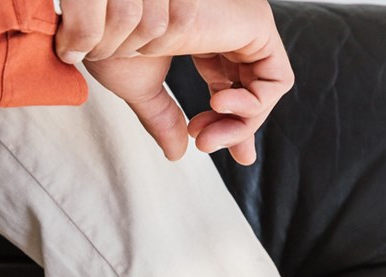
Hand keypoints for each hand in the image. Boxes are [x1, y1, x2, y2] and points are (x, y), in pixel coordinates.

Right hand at [55, 1, 293, 163]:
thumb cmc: (114, 34)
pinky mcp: (257, 23)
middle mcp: (230, 30)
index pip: (233, 87)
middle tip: (204, 144)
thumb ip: (163, 118)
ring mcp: (245, 25)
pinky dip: (254, 105)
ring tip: (205, 135)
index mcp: (205, 37)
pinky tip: (219, 105)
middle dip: (235, 129)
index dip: (229, 122)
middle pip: (253, 92)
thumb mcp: (140, 86)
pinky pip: (277, 80)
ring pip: (266, 92)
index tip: (205, 143)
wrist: (108, 10)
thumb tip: (177, 153)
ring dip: (239, 124)